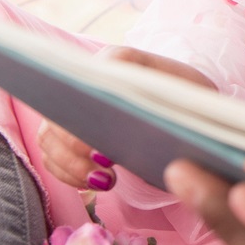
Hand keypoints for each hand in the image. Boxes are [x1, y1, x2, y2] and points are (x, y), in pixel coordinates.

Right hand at [39, 47, 217, 190]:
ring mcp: (72, 104)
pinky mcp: (67, 131)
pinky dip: (68, 173)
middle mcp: (86, 77)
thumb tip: (155, 128)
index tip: (105, 147)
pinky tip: (94, 184)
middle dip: (75, 148)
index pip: (91, 77)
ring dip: (71, 165)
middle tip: (106, 172)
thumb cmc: (190, 96)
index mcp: (119, 60)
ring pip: (49, 136)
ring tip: (106, 181)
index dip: (89, 111)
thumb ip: (179, 102)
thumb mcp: (195, 95)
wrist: (182, 99)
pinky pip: (52, 155)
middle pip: (59, 112)